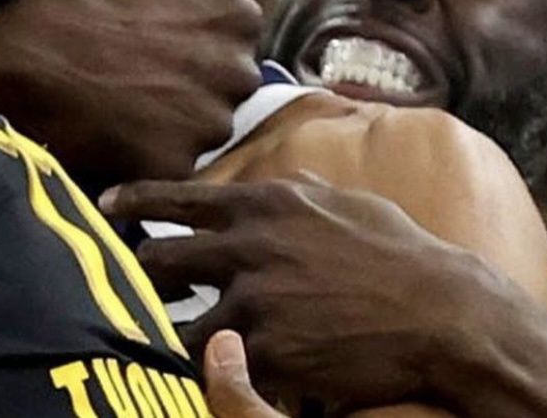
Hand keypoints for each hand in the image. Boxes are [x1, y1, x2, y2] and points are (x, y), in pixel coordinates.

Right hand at [0, 0, 261, 184]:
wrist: (15, 60)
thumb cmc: (74, 10)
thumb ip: (194, 3)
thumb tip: (209, 15)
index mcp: (236, 21)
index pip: (241, 38)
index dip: (206, 46)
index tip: (176, 51)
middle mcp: (237, 72)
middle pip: (231, 87)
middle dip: (200, 87)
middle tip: (149, 87)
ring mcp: (210, 122)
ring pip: (206, 130)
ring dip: (179, 127)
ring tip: (128, 115)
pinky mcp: (177, 166)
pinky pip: (174, 166)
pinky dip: (150, 158)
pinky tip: (116, 141)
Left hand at [100, 174, 460, 407]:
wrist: (439, 311)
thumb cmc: (396, 251)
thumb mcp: (347, 200)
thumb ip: (303, 188)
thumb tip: (283, 179)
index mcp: (267, 203)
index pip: (180, 197)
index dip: (136, 199)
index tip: (107, 204)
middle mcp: (250, 246)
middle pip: (161, 260)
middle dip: (139, 272)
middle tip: (131, 281)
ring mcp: (255, 302)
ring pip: (178, 322)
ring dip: (167, 328)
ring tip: (161, 334)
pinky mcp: (268, 354)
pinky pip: (217, 365)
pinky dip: (210, 368)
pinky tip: (214, 367)